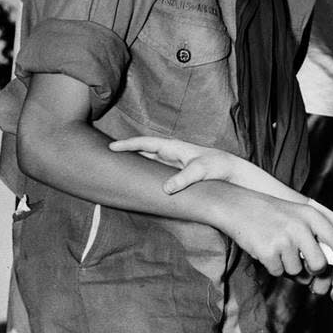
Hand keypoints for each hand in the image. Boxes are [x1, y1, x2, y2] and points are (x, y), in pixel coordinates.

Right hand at [109, 135, 239, 192]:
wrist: (229, 170)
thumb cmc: (217, 167)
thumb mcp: (200, 172)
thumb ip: (183, 179)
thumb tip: (166, 188)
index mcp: (173, 147)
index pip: (145, 143)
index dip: (128, 145)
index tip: (111, 147)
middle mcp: (169, 153)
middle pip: (141, 150)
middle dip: (124, 151)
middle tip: (103, 155)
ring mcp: (170, 162)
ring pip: (146, 160)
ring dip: (131, 162)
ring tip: (113, 167)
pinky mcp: (173, 172)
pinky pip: (153, 170)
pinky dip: (142, 172)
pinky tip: (134, 179)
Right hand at [206, 184, 332, 279]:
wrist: (236, 205)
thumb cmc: (270, 212)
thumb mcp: (299, 210)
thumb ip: (322, 224)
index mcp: (311, 215)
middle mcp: (300, 226)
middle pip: (318, 264)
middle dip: (312, 270)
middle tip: (302, 262)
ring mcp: (284, 239)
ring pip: (296, 271)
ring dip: (287, 266)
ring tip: (277, 248)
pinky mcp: (268, 251)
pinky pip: (278, 272)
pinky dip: (273, 266)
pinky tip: (266, 250)